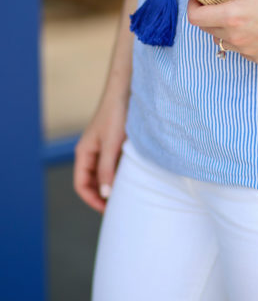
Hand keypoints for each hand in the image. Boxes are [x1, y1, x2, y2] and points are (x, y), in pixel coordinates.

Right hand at [73, 88, 127, 212]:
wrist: (126, 90)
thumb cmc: (116, 114)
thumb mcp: (111, 144)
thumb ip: (107, 169)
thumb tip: (105, 194)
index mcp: (84, 152)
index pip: (81, 185)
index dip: (92, 200)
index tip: (107, 210)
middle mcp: (91, 152)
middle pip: (91, 182)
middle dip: (102, 196)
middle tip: (118, 207)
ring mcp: (103, 148)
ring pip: (104, 174)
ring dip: (112, 185)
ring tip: (126, 195)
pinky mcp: (115, 143)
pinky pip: (114, 164)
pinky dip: (120, 174)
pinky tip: (132, 178)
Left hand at [186, 0, 257, 64]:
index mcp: (232, 17)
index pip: (195, 17)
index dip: (193, 5)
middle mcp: (237, 39)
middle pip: (207, 30)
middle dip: (208, 15)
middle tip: (220, 0)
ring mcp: (249, 52)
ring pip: (223, 42)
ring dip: (223, 29)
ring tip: (238, 13)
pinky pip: (242, 51)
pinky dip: (242, 40)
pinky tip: (256, 27)